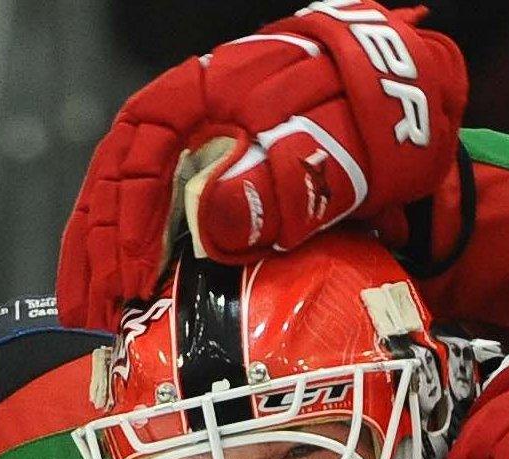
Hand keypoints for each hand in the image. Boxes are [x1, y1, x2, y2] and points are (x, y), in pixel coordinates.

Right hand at [57, 1, 466, 329]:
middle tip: (90, 316)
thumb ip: (281, 182)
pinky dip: (145, 258)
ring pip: (134, 202)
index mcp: (205, 91)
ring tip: (95, 318)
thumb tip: (217, 223)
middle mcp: (190, 119)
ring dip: (109, 260)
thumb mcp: (334, 148)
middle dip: (98, 251)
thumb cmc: (375, 115)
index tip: (131, 278)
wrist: (417, 103)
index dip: (125, 219)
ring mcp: (202, 148)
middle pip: (119, 181)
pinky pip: (166, 218)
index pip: (137, 153)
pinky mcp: (222, 180)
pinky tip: (138, 297)